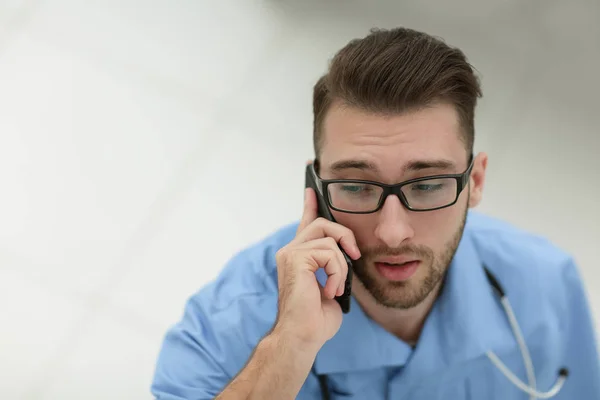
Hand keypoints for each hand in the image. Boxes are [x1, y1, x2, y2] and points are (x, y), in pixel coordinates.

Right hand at [272, 187, 360, 348]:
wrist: (303, 336)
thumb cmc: (316, 318)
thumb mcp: (332, 285)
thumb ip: (334, 265)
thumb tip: (347, 254)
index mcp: (298, 256)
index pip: (306, 222)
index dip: (310, 205)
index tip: (312, 187)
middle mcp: (290, 251)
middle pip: (322, 223)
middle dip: (345, 236)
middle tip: (354, 257)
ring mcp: (290, 253)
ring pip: (329, 238)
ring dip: (342, 266)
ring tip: (336, 287)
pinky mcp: (295, 258)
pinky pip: (329, 253)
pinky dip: (337, 273)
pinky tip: (329, 291)